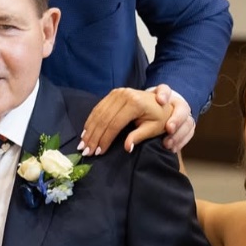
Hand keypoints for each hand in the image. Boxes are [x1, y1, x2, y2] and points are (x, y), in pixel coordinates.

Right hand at [78, 85, 194, 157]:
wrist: (163, 101)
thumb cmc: (159, 117)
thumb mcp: (153, 129)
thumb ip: (139, 137)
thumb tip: (127, 148)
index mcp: (134, 103)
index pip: (114, 124)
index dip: (105, 139)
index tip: (98, 153)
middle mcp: (123, 95)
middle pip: (104, 119)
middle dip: (94, 137)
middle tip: (86, 152)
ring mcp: (117, 93)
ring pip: (98, 113)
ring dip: (89, 131)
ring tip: (83, 145)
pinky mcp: (113, 93)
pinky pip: (98, 108)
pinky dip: (91, 121)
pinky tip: (85, 133)